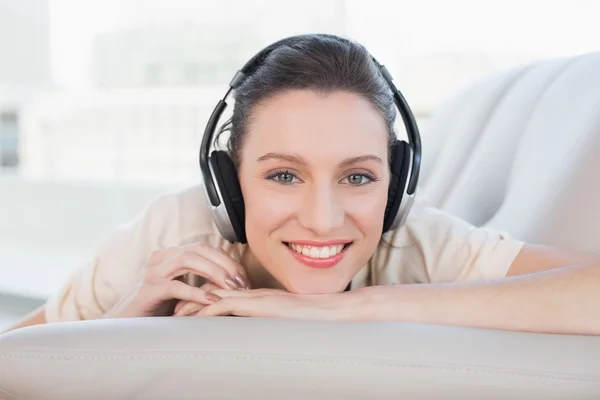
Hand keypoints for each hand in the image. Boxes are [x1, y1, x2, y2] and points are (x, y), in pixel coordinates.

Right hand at [103, 242, 250, 318]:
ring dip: (214, 272)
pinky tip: (213, 301)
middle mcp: (160, 258)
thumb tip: (232, 284)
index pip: (204, 248)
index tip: (243, 277)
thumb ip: (198, 282)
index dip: (226, 259)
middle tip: (242, 282)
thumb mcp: (181, 293)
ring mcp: (153, 272)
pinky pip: (176, 286)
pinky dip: (197, 292)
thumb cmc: (156, 311)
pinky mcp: (149, 290)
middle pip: (199, 250)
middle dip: (224, 264)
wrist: (125, 328)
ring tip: (231, 287)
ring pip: (188, 260)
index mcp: (169, 256)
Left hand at [192, 288, 366, 320]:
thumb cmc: (311, 319)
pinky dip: (210, 309)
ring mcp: (255, 298)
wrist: (329, 311)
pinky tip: (198, 316)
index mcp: (256, 297)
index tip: (185, 311)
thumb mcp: (283, 322)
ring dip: (194, 305)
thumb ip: (267, 324)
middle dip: (190, 302)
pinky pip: (229, 304)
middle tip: (172, 312)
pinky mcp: (260, 304)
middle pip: (213, 293)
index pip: (222, 295)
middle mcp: (252, 294)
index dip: (201, 302)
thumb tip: (255, 336)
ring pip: (216, 296)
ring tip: (177, 315)